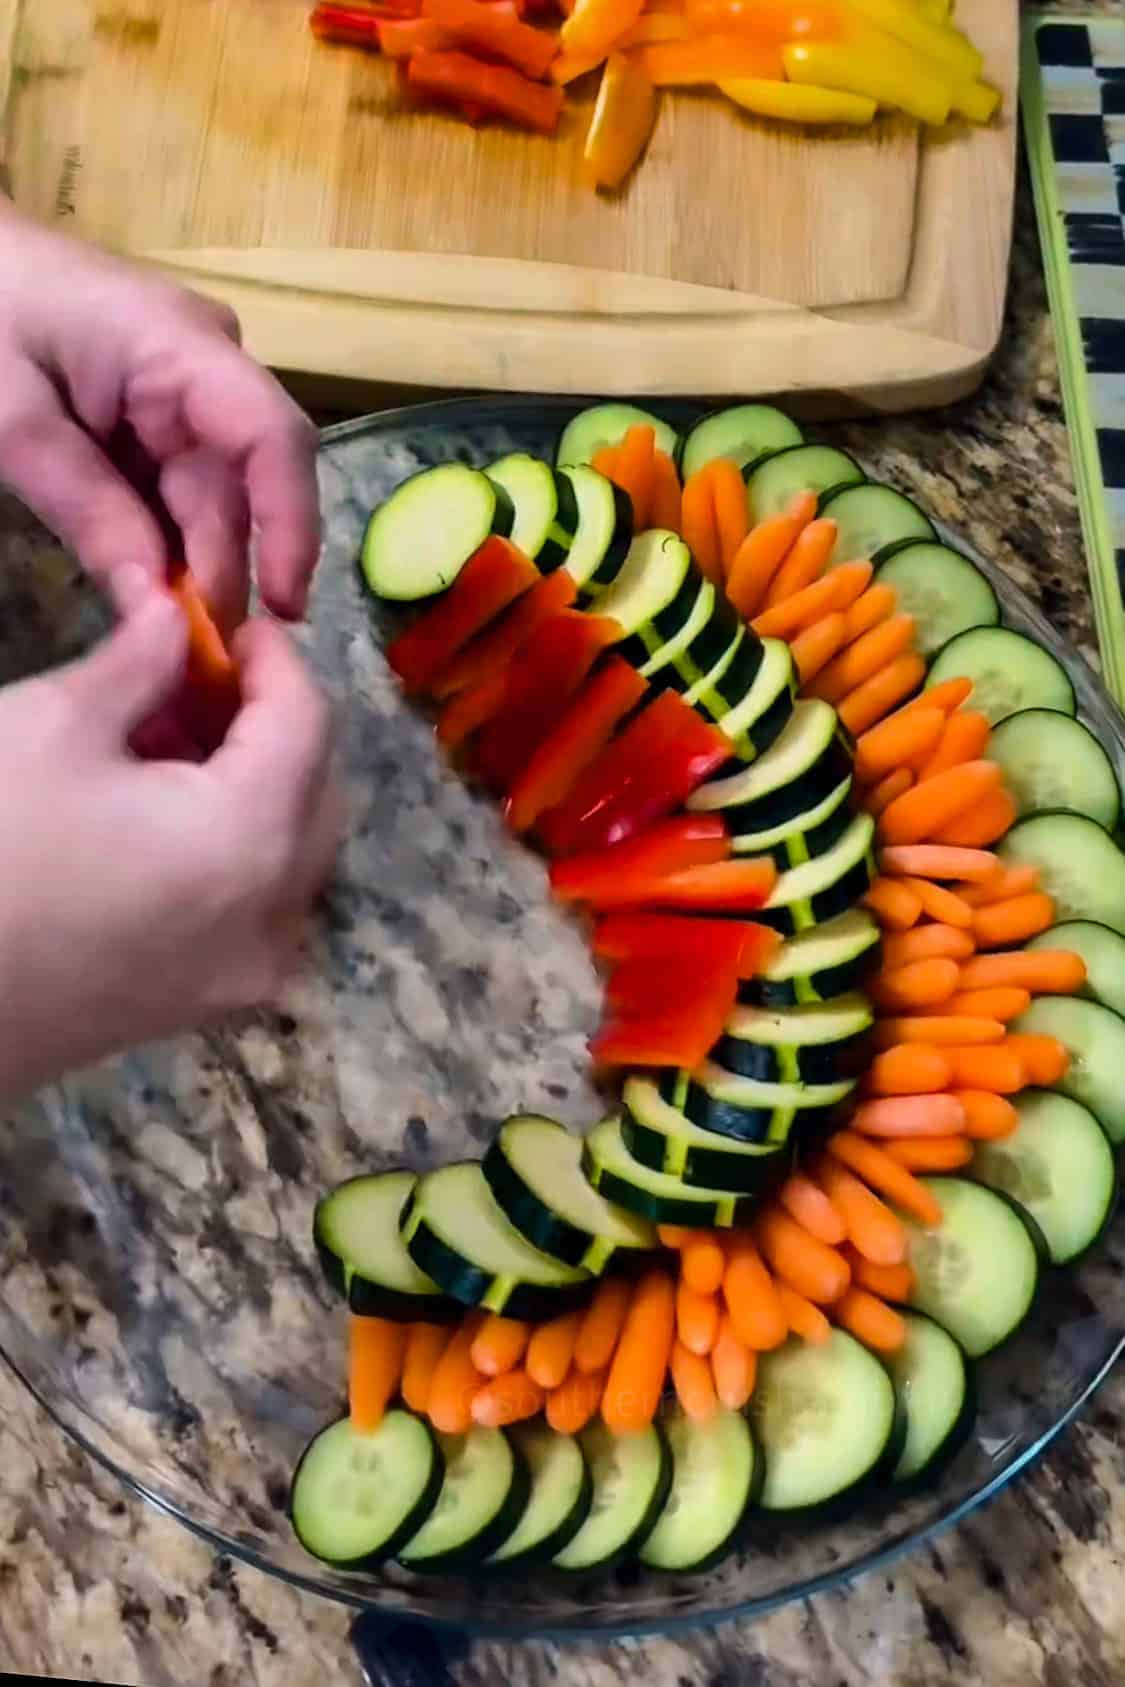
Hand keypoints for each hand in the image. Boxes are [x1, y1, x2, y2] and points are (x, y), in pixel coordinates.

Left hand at [0, 201, 318, 628]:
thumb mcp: (12, 423)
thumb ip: (89, 513)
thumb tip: (156, 609)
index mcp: (181, 346)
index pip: (273, 437)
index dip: (291, 528)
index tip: (283, 608)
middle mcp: (206, 366)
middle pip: (239, 485)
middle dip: (221, 570)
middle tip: (195, 657)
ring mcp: (186, 388)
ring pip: (210, 497)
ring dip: (189, 564)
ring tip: (170, 635)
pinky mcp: (160, 410)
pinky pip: (177, 487)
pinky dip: (162, 539)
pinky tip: (149, 587)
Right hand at [0, 570, 342, 1098]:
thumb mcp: (53, 726)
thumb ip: (140, 662)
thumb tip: (176, 619)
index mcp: (252, 841)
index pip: (308, 726)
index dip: (276, 663)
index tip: (232, 629)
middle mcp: (276, 915)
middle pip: (316, 792)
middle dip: (270, 725)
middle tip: (198, 680)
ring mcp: (248, 971)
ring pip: (292, 852)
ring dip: (253, 786)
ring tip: (166, 743)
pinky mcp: (209, 1003)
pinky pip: (256, 905)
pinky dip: (235, 848)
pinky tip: (159, 815)